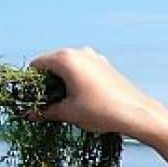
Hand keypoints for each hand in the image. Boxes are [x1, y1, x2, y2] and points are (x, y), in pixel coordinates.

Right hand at [28, 47, 167, 138]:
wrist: (137, 114)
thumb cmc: (100, 112)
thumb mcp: (69, 112)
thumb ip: (46, 111)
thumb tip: (30, 114)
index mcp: (66, 58)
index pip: (37, 65)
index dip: (32, 84)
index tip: (33, 100)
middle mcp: (80, 52)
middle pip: (52, 65)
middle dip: (48, 84)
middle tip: (47, 105)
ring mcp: (95, 57)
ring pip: (69, 68)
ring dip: (63, 83)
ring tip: (66, 105)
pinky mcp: (106, 66)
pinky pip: (83, 70)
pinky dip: (77, 82)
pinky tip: (82, 100)